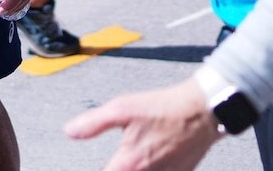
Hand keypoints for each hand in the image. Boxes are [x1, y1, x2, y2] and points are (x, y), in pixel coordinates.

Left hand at [64, 78, 220, 170]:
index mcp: (129, 164)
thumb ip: (93, 123)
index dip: (101, 170)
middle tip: (116, 159)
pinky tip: (151, 158)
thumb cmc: (164, 108)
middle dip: (116, 168)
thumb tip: (70, 131)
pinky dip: (153, 169)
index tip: (103, 164)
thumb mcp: (123, 109)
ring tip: (135, 155)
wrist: (203, 110)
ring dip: (135, 168)